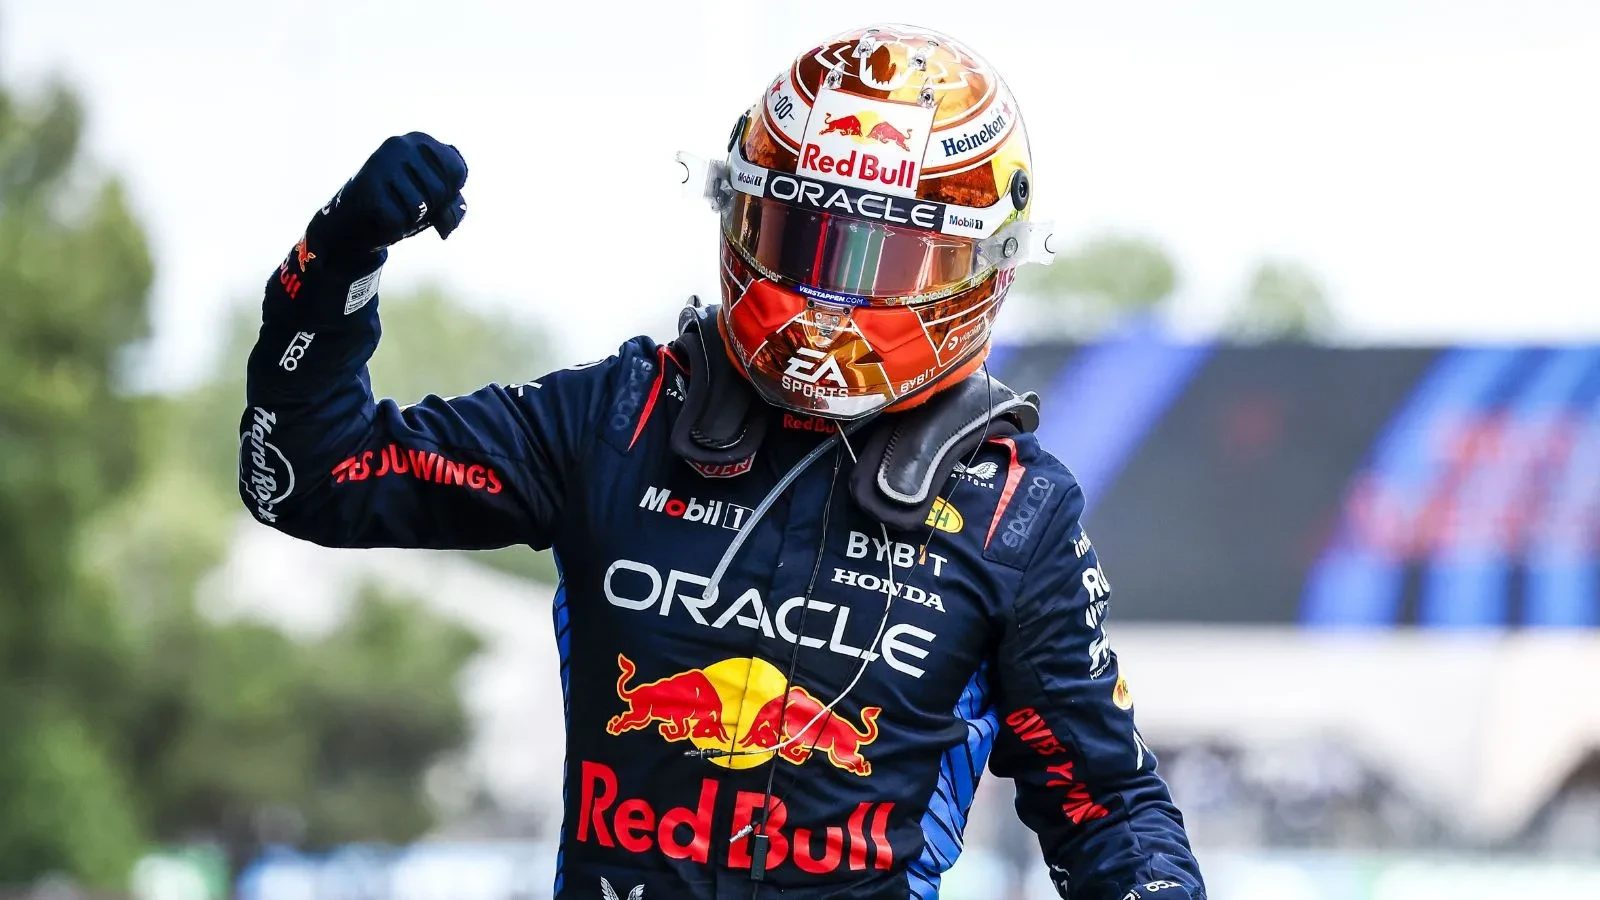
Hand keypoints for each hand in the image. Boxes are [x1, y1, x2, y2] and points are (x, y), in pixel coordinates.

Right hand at [307, 132, 467, 257]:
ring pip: (420, 207)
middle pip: (441, 191)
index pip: (457, 170)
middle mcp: (400, 144)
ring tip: (395, 211)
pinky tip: (381, 220)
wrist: (352, 218)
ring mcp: (381, 162)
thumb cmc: (400, 204)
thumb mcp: (434, 200)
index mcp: (420, 140)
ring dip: (411, 222)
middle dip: (430, 211)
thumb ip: (454, 205)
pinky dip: (394, 230)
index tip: (431, 196)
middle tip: (409, 208)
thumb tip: (447, 223)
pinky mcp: (367, 185)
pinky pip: (397, 219)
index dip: (451, 194)